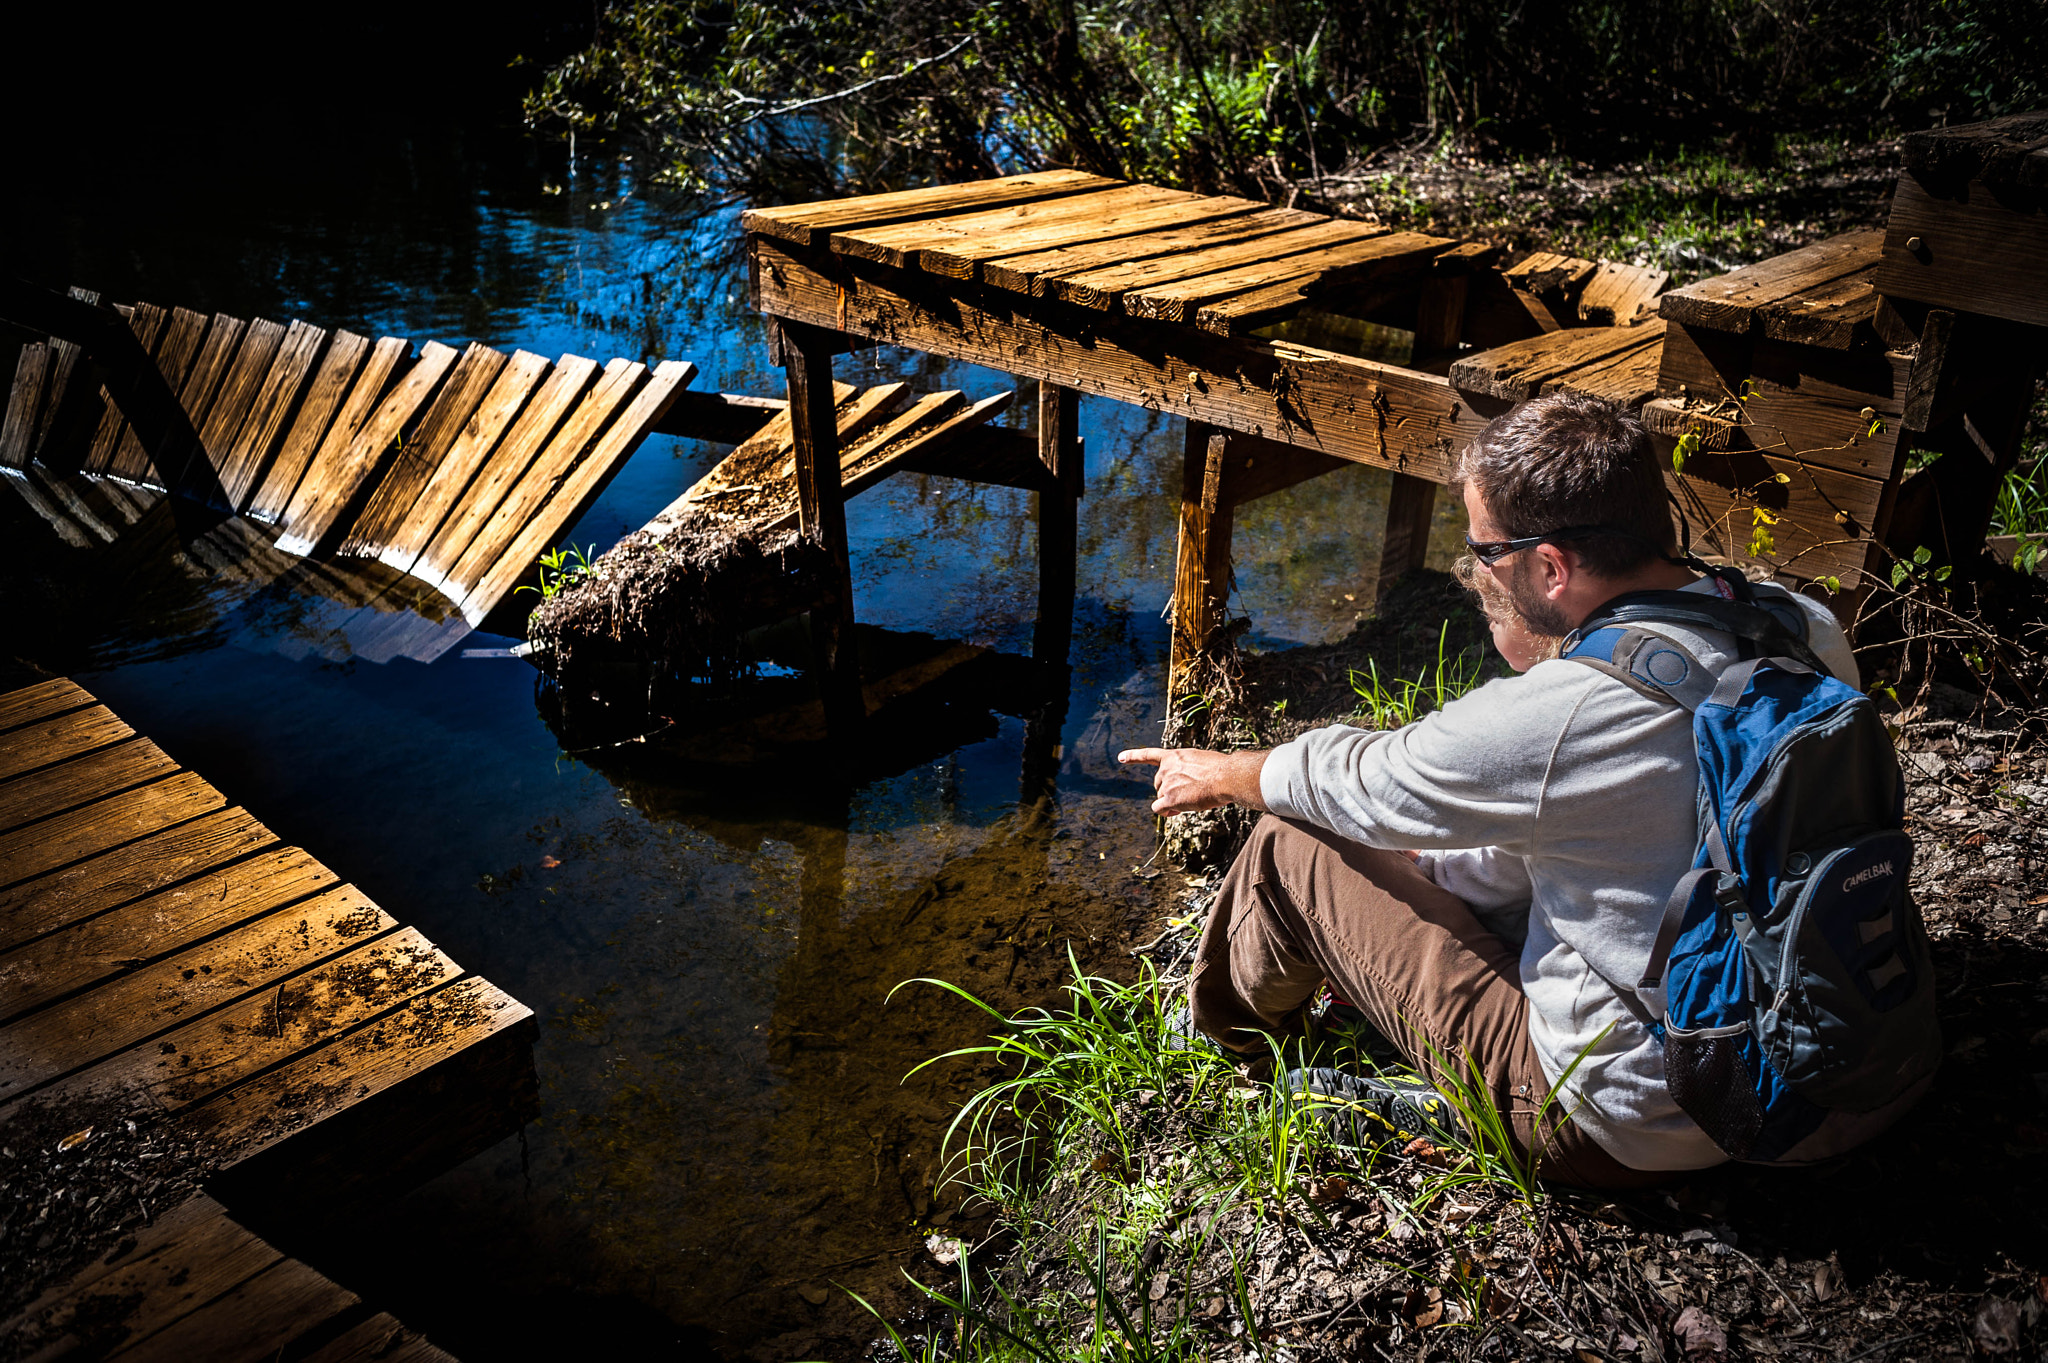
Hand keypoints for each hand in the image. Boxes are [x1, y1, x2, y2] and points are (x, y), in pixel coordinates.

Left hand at [1116, 747, 1269, 815]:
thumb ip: (1189, 770)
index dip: (1134, 756)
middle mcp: (1167, 768)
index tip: (1121, 758)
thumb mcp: (1202, 762)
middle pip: (1159, 784)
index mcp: (1175, 756)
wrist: (1227, 776)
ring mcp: (1167, 783)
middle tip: (1190, 793)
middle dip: (1169, 791)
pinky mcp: (1170, 798)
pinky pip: (1159, 809)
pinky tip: (1176, 810)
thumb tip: (1189, 787)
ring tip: (1194, 798)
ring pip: (1162, 797)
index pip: (1149, 754)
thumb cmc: (1222, 770)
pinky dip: (1166, 811)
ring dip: (1173, 801)